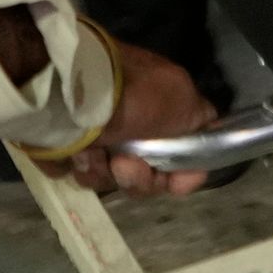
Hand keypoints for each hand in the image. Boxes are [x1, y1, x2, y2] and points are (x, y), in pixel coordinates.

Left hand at [68, 39, 220, 198]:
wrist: (69, 90)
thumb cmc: (131, 95)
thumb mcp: (182, 99)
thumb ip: (201, 119)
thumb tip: (203, 134)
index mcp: (162, 111)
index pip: (182, 154)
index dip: (183, 174)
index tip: (175, 183)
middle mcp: (133, 124)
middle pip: (147, 174)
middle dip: (139, 177)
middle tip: (124, 164)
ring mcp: (100, 136)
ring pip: (113, 177)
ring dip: (107, 172)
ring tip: (95, 153)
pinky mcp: (69, 146)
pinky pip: (83, 173)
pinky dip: (82, 167)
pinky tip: (78, 153)